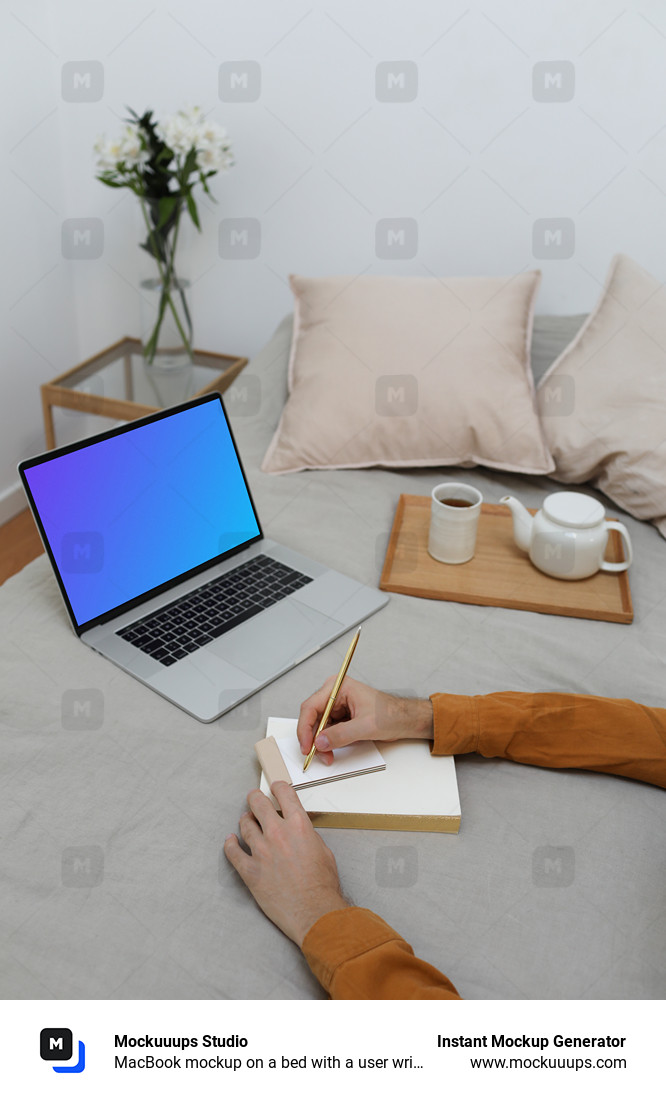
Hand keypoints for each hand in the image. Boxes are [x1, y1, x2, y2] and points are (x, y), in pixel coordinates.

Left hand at [224, 781, 350, 946]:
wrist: (314, 912)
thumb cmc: (322, 886)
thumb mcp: (323, 851)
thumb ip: (307, 836)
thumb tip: (298, 832)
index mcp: (299, 825)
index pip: (284, 794)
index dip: (278, 787)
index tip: (275, 788)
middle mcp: (277, 833)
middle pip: (258, 804)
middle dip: (255, 799)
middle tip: (253, 799)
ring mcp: (261, 851)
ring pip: (245, 825)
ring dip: (246, 821)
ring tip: (246, 820)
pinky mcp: (250, 870)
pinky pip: (233, 852)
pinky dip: (230, 844)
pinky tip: (230, 841)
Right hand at [297, 676, 433, 764]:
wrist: (404, 720)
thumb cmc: (391, 714)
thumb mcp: (365, 726)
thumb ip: (341, 735)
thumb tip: (320, 742)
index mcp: (338, 687)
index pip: (311, 707)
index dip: (305, 728)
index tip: (307, 746)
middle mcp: (334, 694)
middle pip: (312, 717)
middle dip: (313, 738)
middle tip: (314, 754)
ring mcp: (337, 706)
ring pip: (318, 726)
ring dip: (320, 743)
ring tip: (327, 755)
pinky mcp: (340, 717)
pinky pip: (327, 731)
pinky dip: (327, 743)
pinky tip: (331, 751)